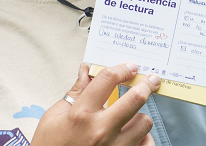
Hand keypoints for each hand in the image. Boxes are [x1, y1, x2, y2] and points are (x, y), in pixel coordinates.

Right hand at [31, 63, 160, 145]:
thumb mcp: (53, 116)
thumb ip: (75, 92)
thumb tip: (86, 70)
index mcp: (81, 114)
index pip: (108, 79)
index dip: (122, 69)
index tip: (130, 67)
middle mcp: (101, 130)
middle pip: (135, 99)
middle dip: (146, 85)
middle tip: (151, 80)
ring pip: (144, 122)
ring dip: (139, 116)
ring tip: (130, 117)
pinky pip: (146, 145)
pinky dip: (143, 139)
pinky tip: (135, 137)